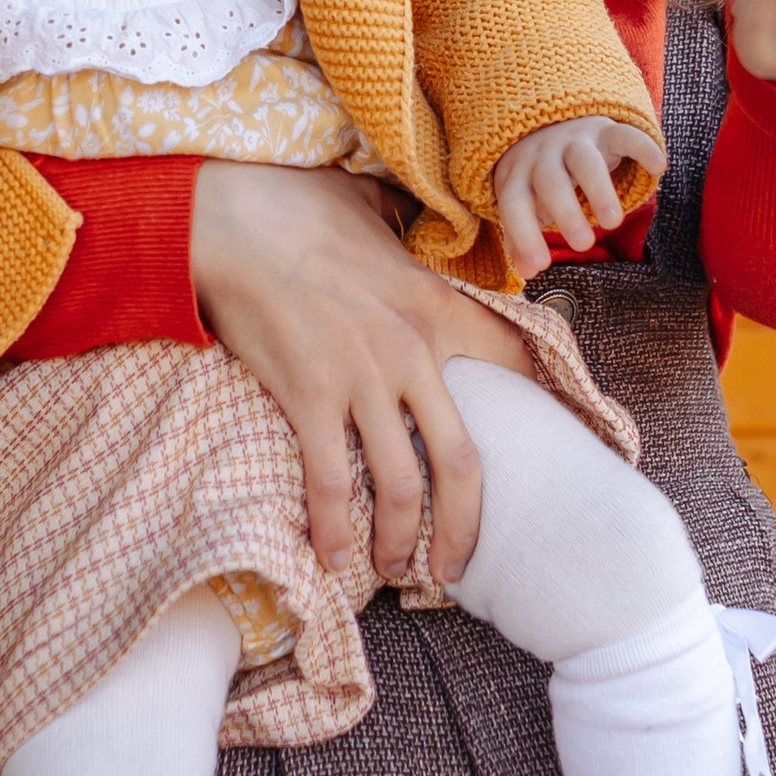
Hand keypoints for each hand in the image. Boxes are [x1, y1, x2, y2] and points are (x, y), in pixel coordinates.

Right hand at [189, 163, 531, 586]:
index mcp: (436, 306)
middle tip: (459, 564)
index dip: (536, 411)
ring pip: (402, 484)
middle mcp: (410, 352)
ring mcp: (360, 379)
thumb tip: (406, 218)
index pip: (511, 364)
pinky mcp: (308, 396)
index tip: (543, 450)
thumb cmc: (296, 206)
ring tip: (397, 569)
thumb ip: (402, 226)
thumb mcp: (372, 206)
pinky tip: (333, 556)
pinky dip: (334, 528)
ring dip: (402, 540)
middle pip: (463, 461)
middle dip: (465, 525)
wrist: (232, 218)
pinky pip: (332, 481)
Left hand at [492, 117, 659, 277]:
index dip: (523, 234)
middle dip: (565, 212)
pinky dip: (643, 147)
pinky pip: (625, 135)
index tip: (540, 266)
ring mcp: (575, 140)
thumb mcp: (524, 204)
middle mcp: (544, 154)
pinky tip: (659, 167)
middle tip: (583, 244)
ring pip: (585, 161)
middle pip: (551, 181)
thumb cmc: (538, 179)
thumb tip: (528, 272)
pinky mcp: (606, 131)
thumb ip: (521, 238)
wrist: (552, 124)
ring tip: (612, 222)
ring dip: (598, 189)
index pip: (513, 203)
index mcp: (518, 175)